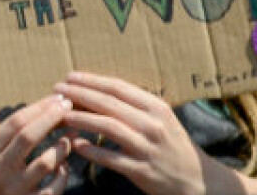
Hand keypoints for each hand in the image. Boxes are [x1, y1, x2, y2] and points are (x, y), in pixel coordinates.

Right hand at [0, 94, 74, 194]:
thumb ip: (9, 136)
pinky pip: (53, 189)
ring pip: (45, 163)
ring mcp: (14, 189)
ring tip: (70, 137)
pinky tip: (64, 166)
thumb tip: (43, 111)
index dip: (38, 108)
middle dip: (51, 118)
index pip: (14, 123)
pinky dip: (63, 175)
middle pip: (28, 137)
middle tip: (68, 106)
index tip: (56, 99)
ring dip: (62, 147)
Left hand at [55, 72, 218, 194]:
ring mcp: (148, 148)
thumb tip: (98, 92)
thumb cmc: (173, 146)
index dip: (91, 80)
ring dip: (81, 118)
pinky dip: (91, 150)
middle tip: (57, 89)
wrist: (199, 180)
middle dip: (80, 94)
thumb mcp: (161, 120)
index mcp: (157, 108)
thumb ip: (135, 107)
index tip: (70, 76)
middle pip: (109, 104)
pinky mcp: (142, 171)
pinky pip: (111, 158)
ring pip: (108, 127)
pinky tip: (75, 144)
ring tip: (61, 114)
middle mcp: (153, 125)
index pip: (118, 88)